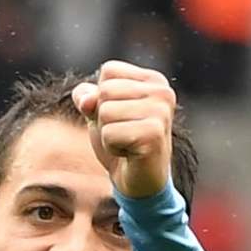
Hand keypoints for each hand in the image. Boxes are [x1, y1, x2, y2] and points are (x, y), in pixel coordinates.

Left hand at [71, 59, 176, 199]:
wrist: (138, 180)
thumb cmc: (120, 141)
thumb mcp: (98, 112)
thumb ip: (87, 96)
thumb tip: (87, 100)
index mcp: (154, 80)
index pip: (109, 70)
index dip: (102, 96)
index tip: (120, 115)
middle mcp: (163, 92)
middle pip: (105, 91)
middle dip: (103, 116)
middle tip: (123, 132)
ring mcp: (161, 113)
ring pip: (105, 112)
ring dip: (107, 133)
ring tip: (126, 142)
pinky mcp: (154, 134)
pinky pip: (109, 133)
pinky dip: (111, 147)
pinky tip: (130, 153)